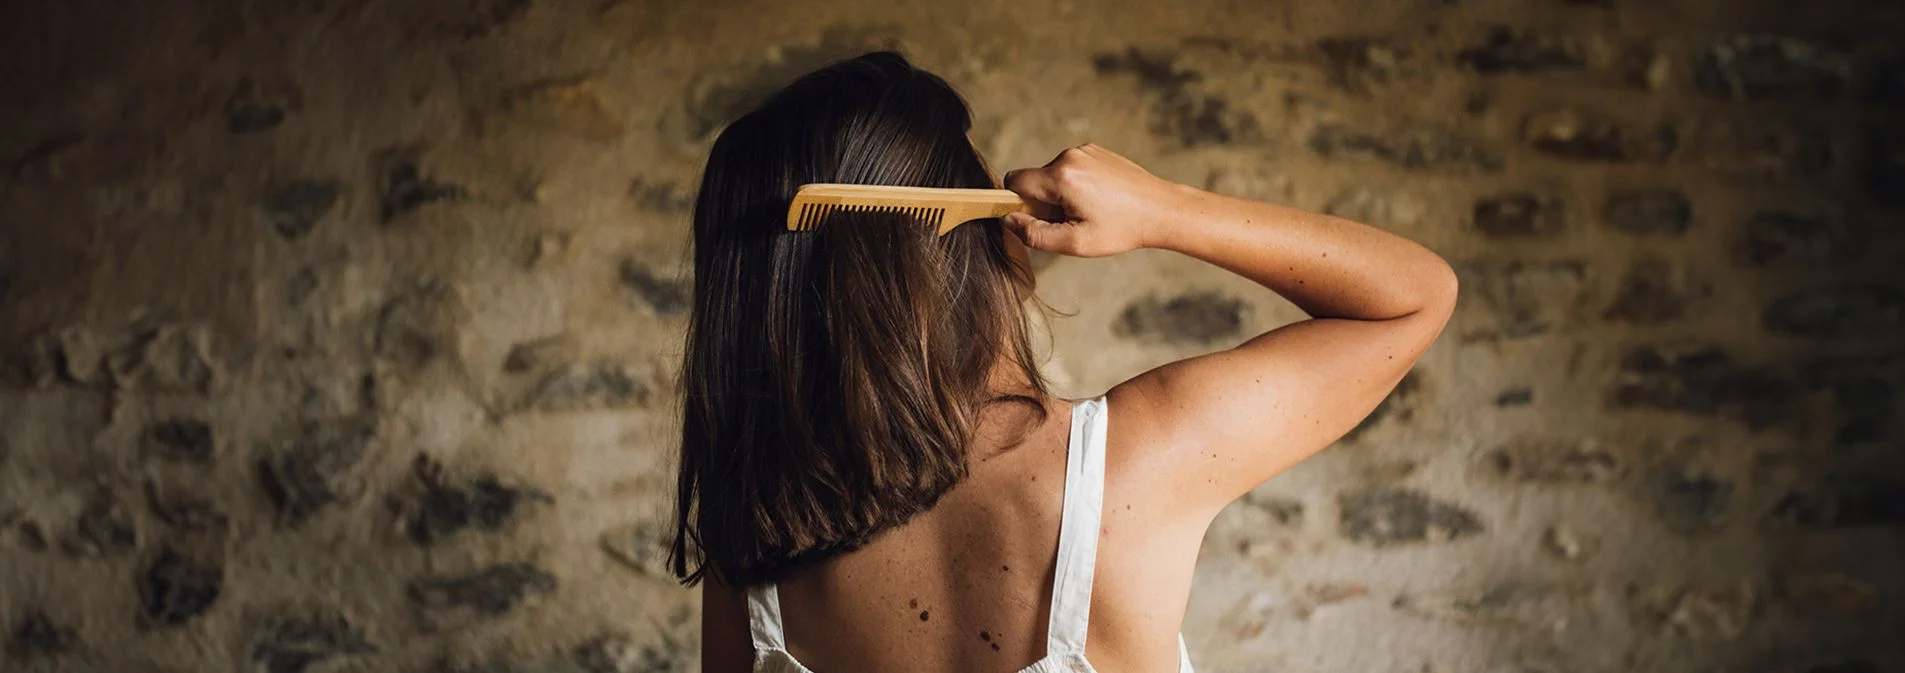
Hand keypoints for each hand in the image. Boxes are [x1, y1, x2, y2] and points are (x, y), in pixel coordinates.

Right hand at [1001, 144, 1191, 257]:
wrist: (1161, 210)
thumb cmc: (1122, 229)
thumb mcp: (1075, 243)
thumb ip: (1035, 234)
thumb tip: (1009, 220)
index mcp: (1062, 176)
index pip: (1014, 183)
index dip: (1018, 205)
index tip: (1040, 220)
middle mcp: (1070, 156)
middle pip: (1033, 180)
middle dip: (1042, 202)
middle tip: (1071, 221)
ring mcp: (1084, 150)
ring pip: (1051, 175)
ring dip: (1059, 195)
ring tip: (1089, 212)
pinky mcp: (1095, 151)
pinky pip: (1069, 169)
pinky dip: (1074, 185)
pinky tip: (1098, 200)